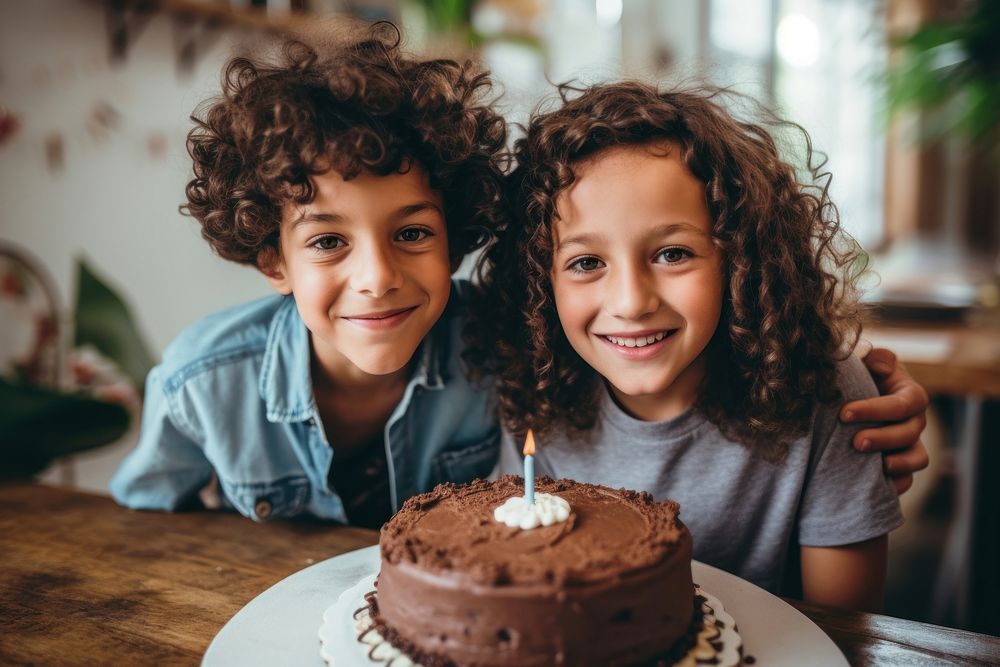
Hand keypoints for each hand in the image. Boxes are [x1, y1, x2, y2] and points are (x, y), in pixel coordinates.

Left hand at [841, 347, 929, 494]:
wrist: (854, 400)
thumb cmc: (862, 377)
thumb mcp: (869, 362)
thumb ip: (876, 358)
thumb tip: (879, 365)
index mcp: (910, 395)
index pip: (902, 403)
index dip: (875, 410)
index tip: (844, 414)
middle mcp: (915, 421)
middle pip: (909, 433)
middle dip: (883, 438)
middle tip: (854, 442)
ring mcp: (911, 445)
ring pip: (917, 458)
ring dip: (897, 464)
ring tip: (874, 467)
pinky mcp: (902, 465)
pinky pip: (908, 480)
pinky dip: (896, 485)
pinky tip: (878, 487)